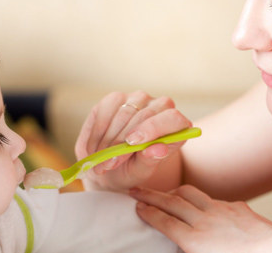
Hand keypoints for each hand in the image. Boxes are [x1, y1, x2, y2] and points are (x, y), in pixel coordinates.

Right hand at [74, 91, 191, 190]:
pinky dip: (98, 133)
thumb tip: (158, 150)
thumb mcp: (141, 172)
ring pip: (123, 114)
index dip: (153, 128)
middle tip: (109, 164)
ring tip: (101, 161)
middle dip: (122, 142)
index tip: (132, 143)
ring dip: (108, 141)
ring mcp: (138, 99)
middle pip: (145, 115)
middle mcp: (160, 107)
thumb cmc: (132, 169)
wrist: (110, 165)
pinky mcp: (116, 98)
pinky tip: (95, 148)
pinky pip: (105, 111)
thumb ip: (150, 160)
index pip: (172, 118)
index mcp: (176, 126)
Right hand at [130, 185, 271, 252]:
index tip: (136, 205)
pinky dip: (202, 200)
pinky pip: (214, 200)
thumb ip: (188, 252)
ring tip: (165, 193)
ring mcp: (222, 211)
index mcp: (195, 240)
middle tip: (136, 189)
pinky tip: (203, 206)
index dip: (147, 212)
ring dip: (174, 192)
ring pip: (191, 194)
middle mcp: (205, 221)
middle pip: (171, 203)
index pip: (164, 221)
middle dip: (151, 195)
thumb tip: (180, 245)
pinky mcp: (238, 207)